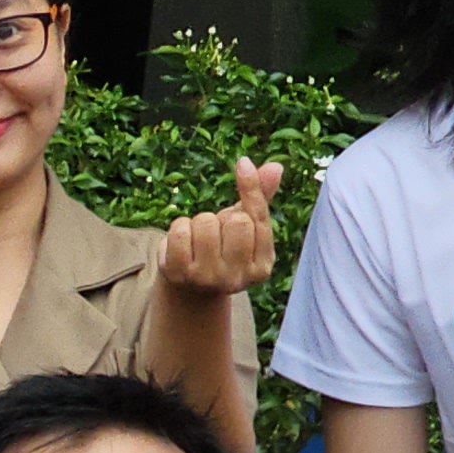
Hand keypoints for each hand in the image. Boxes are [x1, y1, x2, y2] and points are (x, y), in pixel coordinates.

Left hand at [157, 156, 282, 299]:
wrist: (190, 289)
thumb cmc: (223, 250)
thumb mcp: (245, 228)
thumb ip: (260, 199)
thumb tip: (275, 166)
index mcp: (262, 266)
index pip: (258, 218)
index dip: (250, 188)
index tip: (242, 163)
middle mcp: (238, 278)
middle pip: (234, 220)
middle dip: (222, 218)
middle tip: (216, 235)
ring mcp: (207, 278)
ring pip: (206, 222)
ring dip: (198, 223)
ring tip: (198, 242)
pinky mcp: (178, 275)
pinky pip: (180, 231)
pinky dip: (178, 229)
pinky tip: (180, 246)